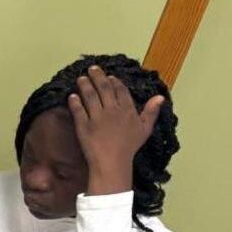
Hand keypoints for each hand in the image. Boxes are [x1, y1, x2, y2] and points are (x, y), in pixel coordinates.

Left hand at [68, 65, 165, 195]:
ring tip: (80, 78)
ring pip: (90, 96)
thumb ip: (151, 112)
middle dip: (97, 76)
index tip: (109, 76)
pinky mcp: (83, 126)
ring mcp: (96, 117)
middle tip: (92, 68)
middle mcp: (112, 110)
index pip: (120, 90)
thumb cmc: (129, 148)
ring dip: (84, 85)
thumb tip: (159, 97)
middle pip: (104, 88)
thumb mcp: (144, 129)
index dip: (114, 82)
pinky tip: (71, 96)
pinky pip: (78, 111)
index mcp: (127, 110)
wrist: (112, 163)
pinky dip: (74, 102)